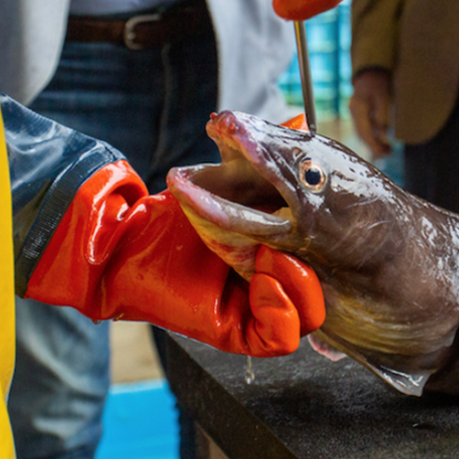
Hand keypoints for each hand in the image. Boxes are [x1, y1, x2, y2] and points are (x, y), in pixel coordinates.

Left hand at [25, 161, 324, 356]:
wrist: (125, 239)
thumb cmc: (172, 213)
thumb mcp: (228, 181)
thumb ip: (265, 157)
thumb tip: (300, 121)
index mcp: (278, 252)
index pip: (327, 256)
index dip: (333, 237)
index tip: (321, 206)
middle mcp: (273, 284)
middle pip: (326, 289)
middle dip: (322, 260)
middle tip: (297, 230)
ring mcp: (258, 311)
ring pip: (311, 318)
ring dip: (301, 284)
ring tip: (272, 256)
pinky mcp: (239, 333)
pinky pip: (282, 337)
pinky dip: (282, 309)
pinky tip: (263, 280)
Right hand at [349, 69, 391, 158]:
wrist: (370, 72)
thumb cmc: (377, 81)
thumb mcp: (381, 94)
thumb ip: (381, 111)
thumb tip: (383, 130)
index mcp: (357, 108)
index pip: (363, 130)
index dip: (371, 143)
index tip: (379, 153)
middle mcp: (354, 112)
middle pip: (362, 134)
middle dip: (374, 146)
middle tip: (386, 155)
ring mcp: (356, 114)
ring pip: (364, 133)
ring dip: (375, 143)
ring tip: (388, 152)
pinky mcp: (361, 115)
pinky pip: (367, 128)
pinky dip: (375, 136)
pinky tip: (384, 143)